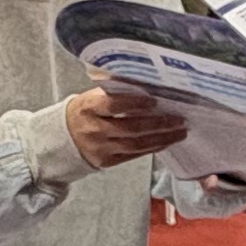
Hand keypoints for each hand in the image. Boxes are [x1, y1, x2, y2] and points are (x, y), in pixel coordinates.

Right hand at [65, 88, 190, 171]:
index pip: (113, 105)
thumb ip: (114, 91)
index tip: (154, 101)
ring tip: (180, 132)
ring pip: (135, 145)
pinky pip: (134, 156)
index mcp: (88, 108)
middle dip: (157, 124)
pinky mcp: (107, 162)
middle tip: (178, 119)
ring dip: (161, 139)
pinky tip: (166, 141)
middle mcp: (93, 129)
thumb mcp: (92, 96)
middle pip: (129, 128)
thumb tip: (146, 84)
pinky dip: (152, 148)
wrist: (65, 137)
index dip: (134, 103)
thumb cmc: (86, 111)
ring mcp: (100, 148)